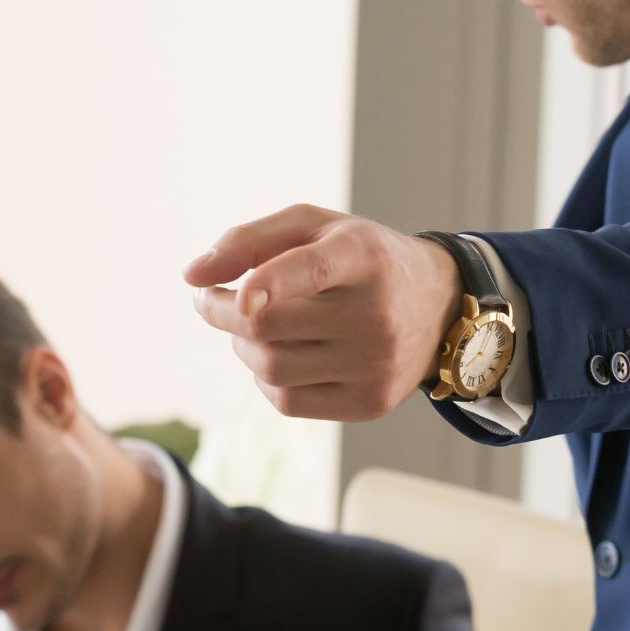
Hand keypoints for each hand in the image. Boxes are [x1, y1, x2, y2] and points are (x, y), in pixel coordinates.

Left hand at [185, 204, 463, 421]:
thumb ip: (248, 240)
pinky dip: (266, 379)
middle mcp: (376, 314)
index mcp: (363, 256)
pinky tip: (281, 355)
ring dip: (241, 347)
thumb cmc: (359, 257)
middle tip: (209, 299)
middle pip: (267, 327)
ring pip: (271, 368)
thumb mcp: (314, 227)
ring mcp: (377, 364)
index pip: (314, 270)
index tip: (241, 299)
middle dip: (220, 313)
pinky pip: (287, 401)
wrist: (438, 306)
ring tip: (252, 327)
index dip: (273, 283)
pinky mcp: (371, 403)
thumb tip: (191, 276)